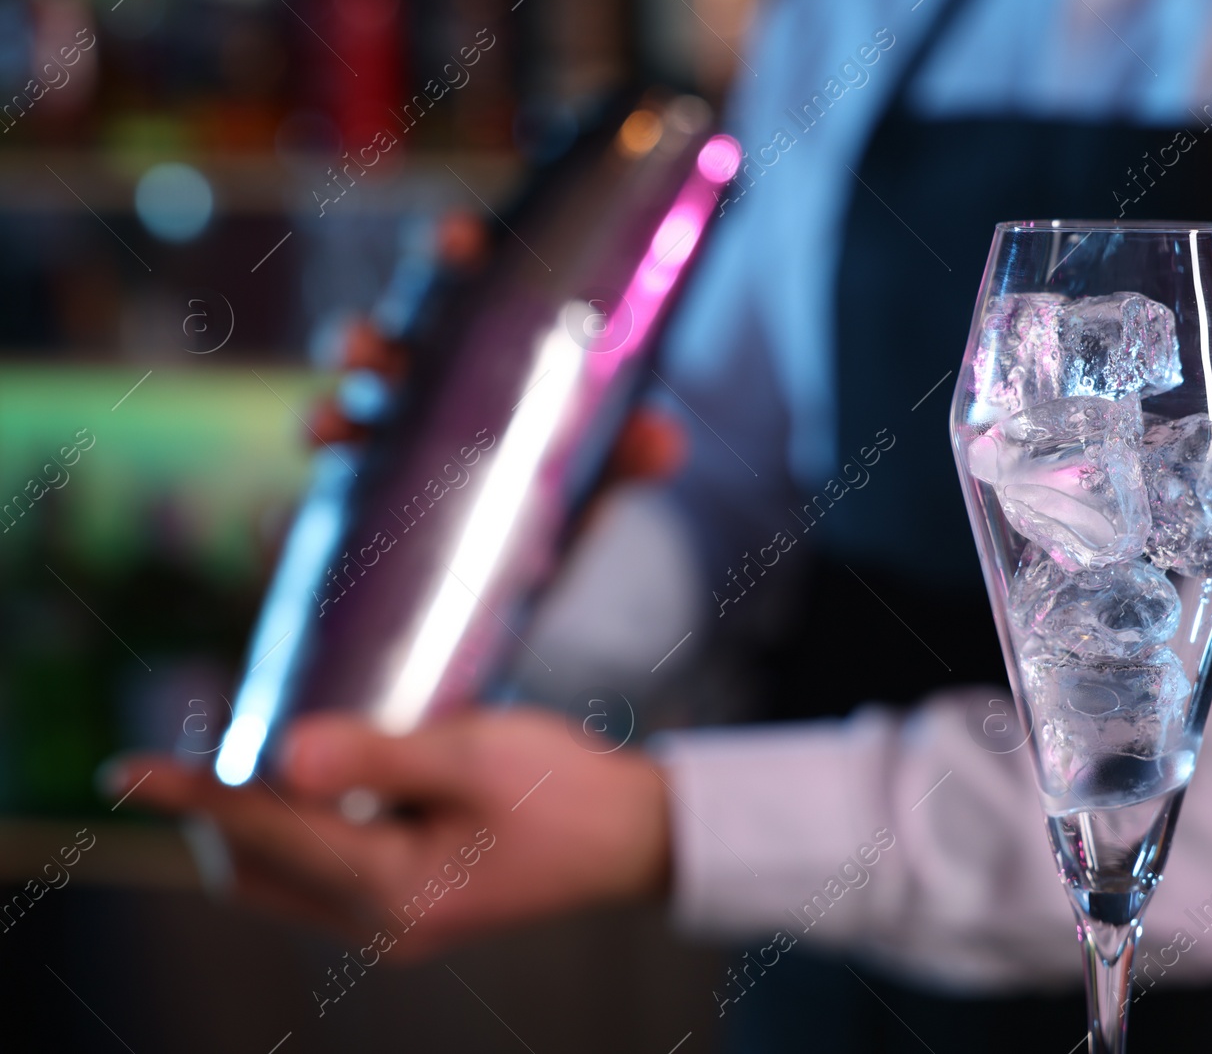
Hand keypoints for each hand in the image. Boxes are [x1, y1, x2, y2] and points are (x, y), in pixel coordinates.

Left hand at [105, 708, 671, 960]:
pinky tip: (322, 781)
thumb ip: (379, 756)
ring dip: (256, 824)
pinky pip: (320, 877)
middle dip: (217, 813)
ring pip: (282, 881)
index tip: (128, 771)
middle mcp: (380, 921)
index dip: (194, 797)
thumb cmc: (568, 793)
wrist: (635, 839)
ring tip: (259, 752)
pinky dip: (298, 832)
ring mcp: (396, 922)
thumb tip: (284, 755)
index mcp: (391, 888)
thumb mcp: (477, 756)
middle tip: (209, 737)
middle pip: (255, 875)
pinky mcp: (414, 906)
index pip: (265, 836)